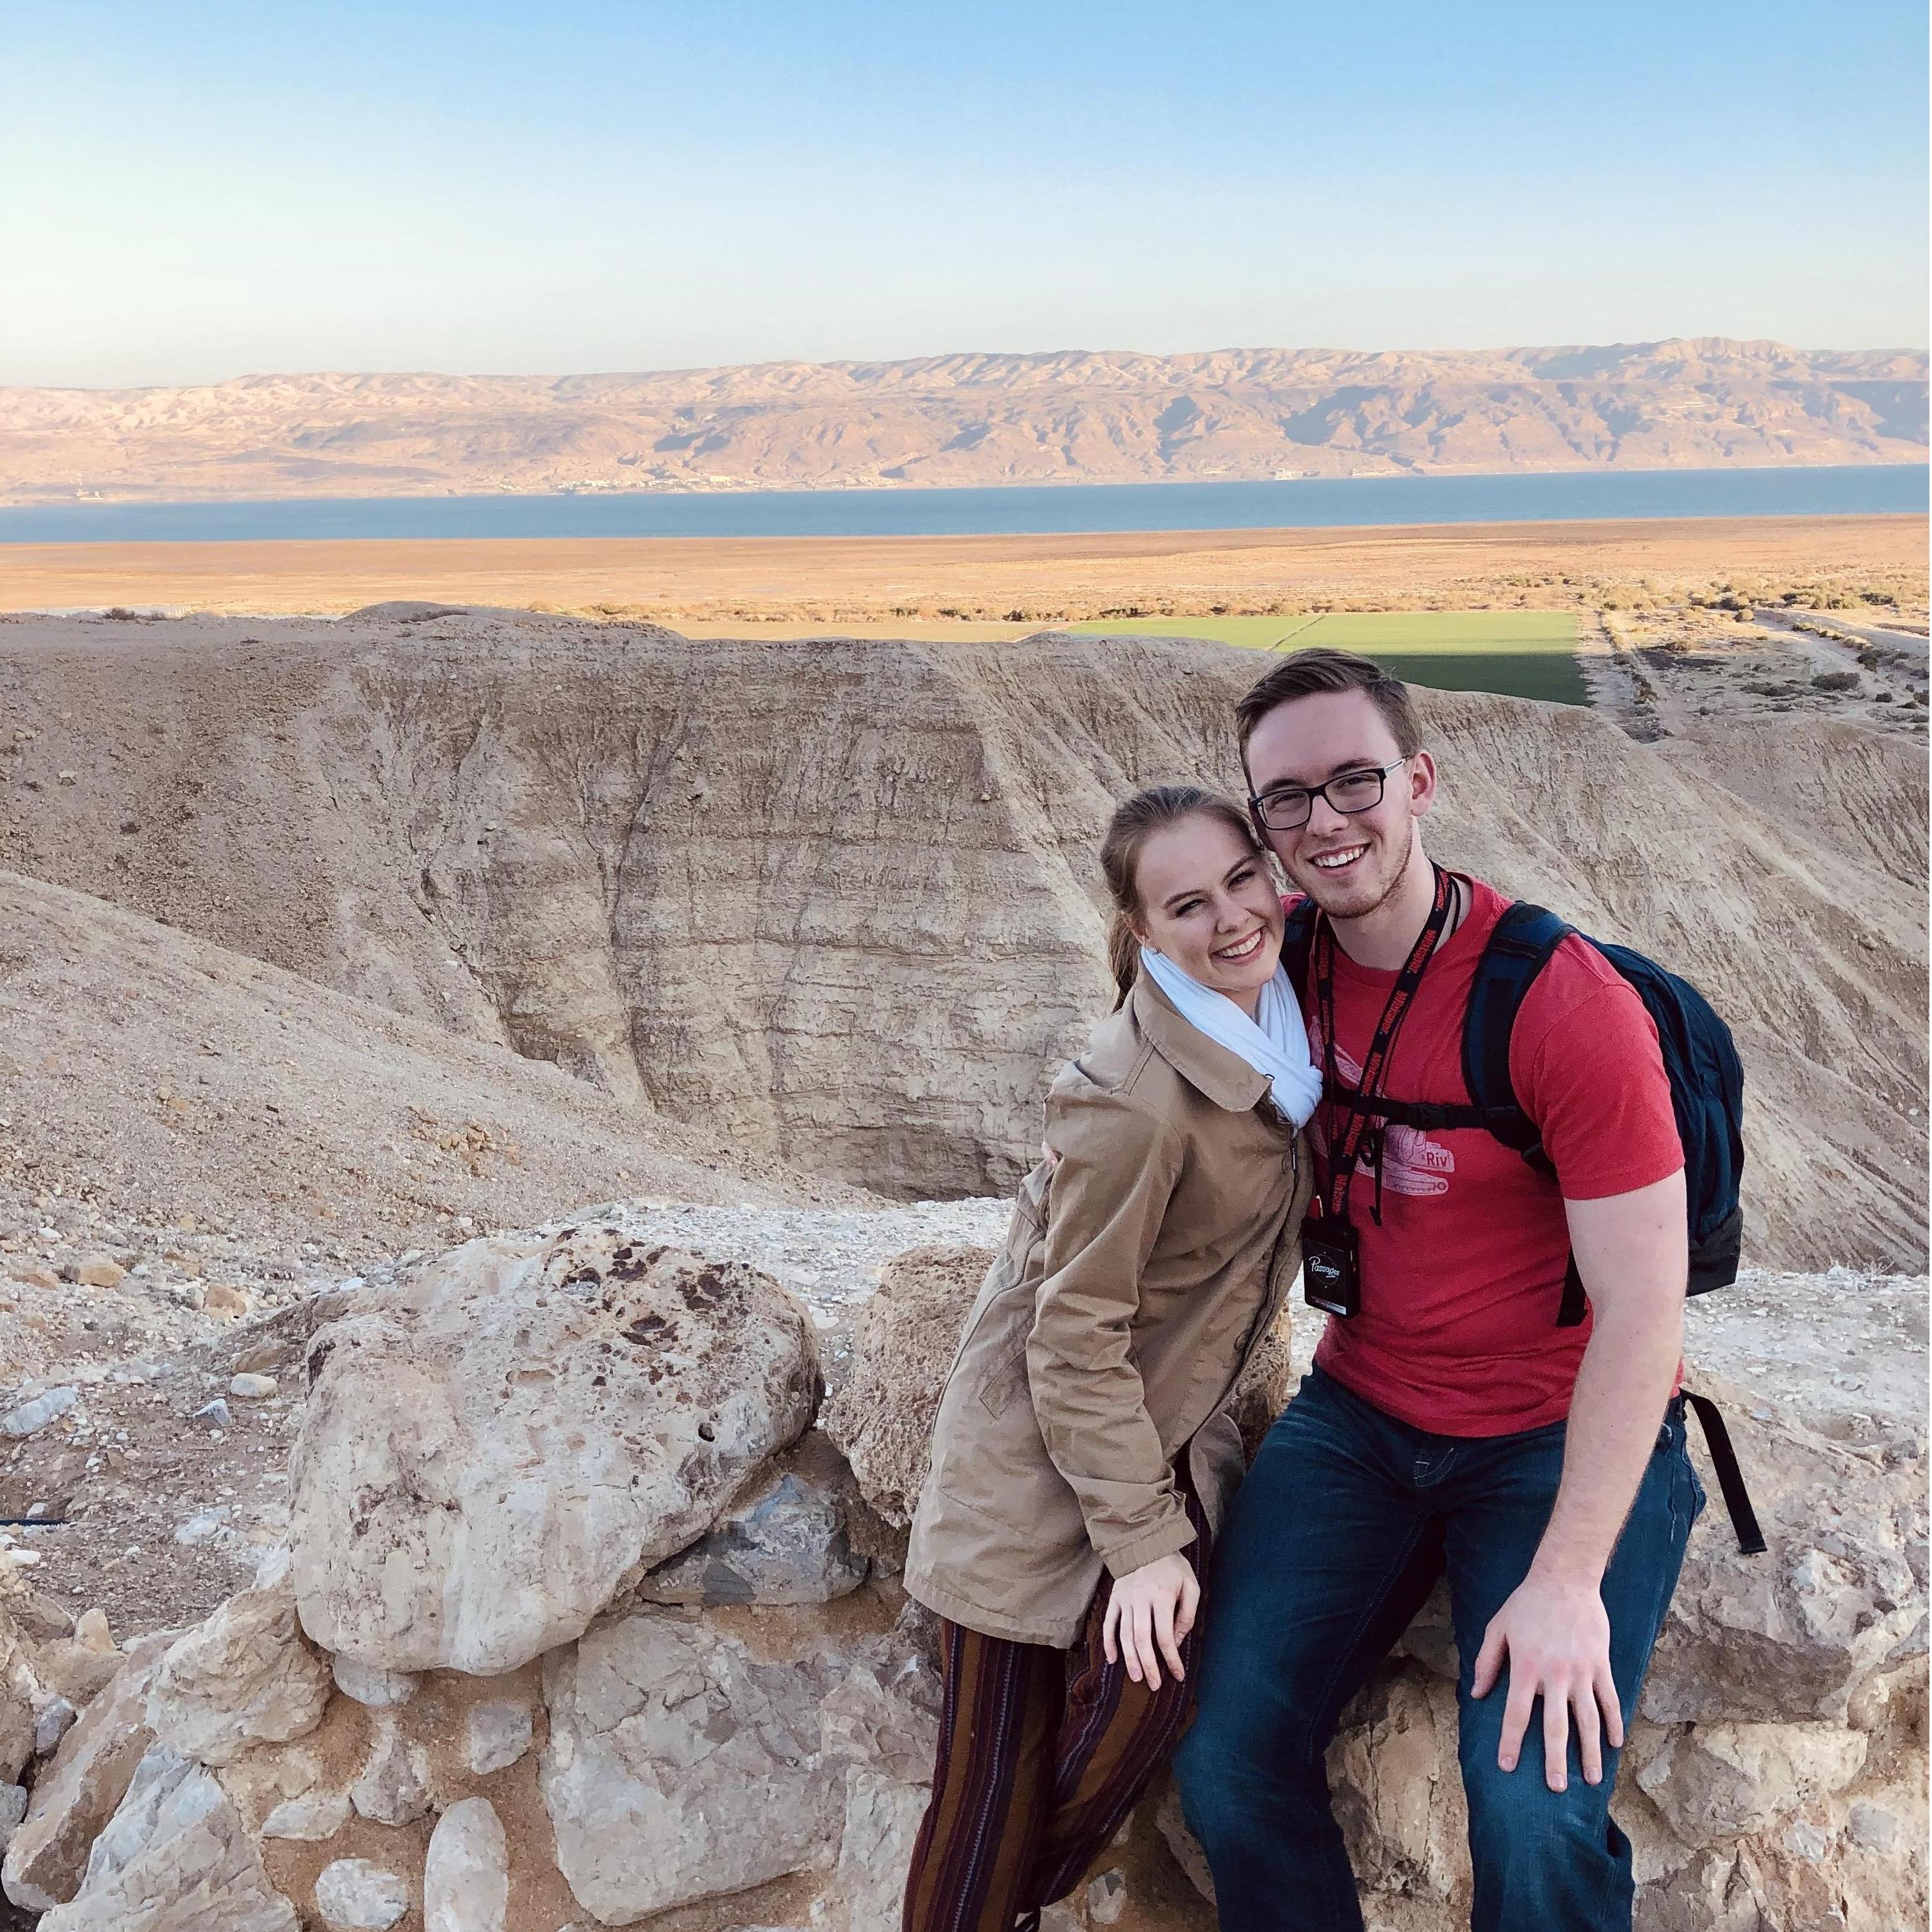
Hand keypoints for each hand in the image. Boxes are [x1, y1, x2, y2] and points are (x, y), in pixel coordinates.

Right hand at [1102, 1552, 1198, 1691]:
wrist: (1146, 1540)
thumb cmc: (1173, 1566)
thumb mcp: (1190, 1586)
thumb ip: (1187, 1615)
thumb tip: (1176, 1642)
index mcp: (1162, 1597)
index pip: (1165, 1636)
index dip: (1171, 1659)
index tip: (1178, 1675)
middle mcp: (1141, 1599)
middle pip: (1142, 1640)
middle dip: (1149, 1666)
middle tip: (1153, 1685)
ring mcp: (1125, 1599)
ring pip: (1125, 1635)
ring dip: (1130, 1659)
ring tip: (1137, 1677)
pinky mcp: (1114, 1598)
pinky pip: (1108, 1624)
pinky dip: (1109, 1643)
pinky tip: (1113, 1660)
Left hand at [1470, 1575, 1621, 1791]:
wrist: (1565, 1579)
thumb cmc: (1527, 1604)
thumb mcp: (1498, 1628)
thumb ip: (1486, 1661)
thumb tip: (1475, 1694)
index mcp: (1526, 1668)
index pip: (1516, 1714)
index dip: (1511, 1742)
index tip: (1507, 1767)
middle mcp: (1554, 1675)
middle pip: (1556, 1727)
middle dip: (1555, 1760)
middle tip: (1556, 1788)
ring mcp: (1581, 1672)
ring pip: (1588, 1720)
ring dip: (1590, 1752)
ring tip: (1593, 1779)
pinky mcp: (1601, 1665)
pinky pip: (1610, 1700)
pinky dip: (1614, 1723)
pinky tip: (1615, 1743)